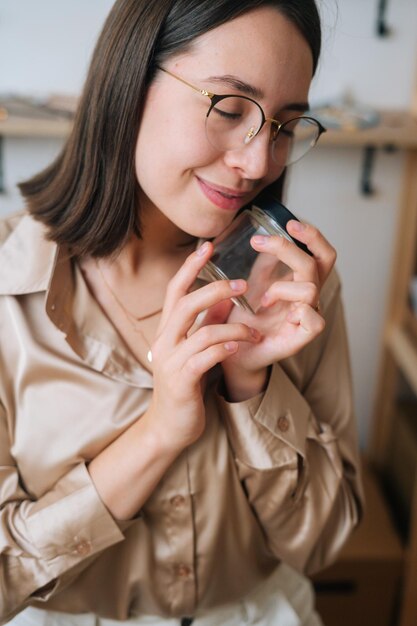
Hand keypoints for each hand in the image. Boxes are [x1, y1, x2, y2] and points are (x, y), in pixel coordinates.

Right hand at [147, 242, 260, 451]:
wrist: (169, 425)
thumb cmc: (185, 385)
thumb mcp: (193, 349)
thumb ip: (204, 324)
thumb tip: (222, 298)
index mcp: (167, 331)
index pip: (174, 291)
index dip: (189, 267)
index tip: (208, 246)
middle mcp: (164, 342)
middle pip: (185, 304)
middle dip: (214, 290)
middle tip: (242, 284)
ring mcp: (170, 362)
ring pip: (201, 332)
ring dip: (233, 327)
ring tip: (254, 330)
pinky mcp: (181, 381)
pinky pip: (206, 358)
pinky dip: (225, 348)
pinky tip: (240, 346)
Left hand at [220, 220, 335, 397]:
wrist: (236, 350)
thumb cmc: (247, 318)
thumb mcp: (253, 284)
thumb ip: (264, 264)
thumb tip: (262, 234)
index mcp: (301, 281)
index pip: (322, 253)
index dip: (312, 236)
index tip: (289, 223)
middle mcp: (309, 296)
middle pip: (318, 263)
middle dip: (289, 248)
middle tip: (260, 241)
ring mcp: (308, 316)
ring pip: (310, 289)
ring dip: (281, 288)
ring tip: (262, 298)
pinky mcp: (303, 337)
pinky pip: (314, 320)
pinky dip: (295, 312)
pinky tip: (270, 311)